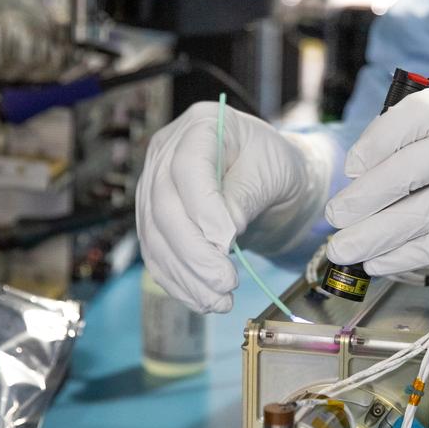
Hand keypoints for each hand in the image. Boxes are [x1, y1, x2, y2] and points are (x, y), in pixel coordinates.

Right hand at [136, 103, 332, 312]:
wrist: (268, 180)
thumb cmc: (274, 166)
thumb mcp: (273, 171)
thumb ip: (245, 197)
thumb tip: (219, 238)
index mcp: (200, 126)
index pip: (188, 167)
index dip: (203, 207)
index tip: (228, 240)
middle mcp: (167, 152)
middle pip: (164, 207)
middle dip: (194, 253)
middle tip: (226, 283)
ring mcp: (154, 186)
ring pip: (155, 237)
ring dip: (186, 275)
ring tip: (219, 301)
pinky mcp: (153, 218)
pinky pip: (156, 254)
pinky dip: (177, 281)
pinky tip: (202, 300)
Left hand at [325, 87, 428, 287]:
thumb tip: (383, 167)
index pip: (414, 116)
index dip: (376, 143)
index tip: (354, 167)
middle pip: (407, 168)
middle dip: (363, 197)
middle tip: (336, 215)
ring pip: (417, 212)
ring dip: (373, 233)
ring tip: (343, 248)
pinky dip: (404, 254)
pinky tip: (380, 261)